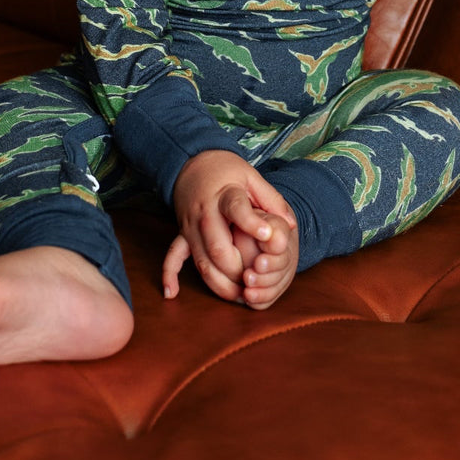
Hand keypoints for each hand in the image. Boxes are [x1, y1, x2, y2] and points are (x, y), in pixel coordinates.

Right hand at [163, 149, 295, 301]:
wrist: (194, 163)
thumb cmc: (228, 172)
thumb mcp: (252, 177)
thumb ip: (271, 199)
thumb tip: (290, 224)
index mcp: (225, 194)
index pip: (236, 208)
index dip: (250, 222)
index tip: (267, 235)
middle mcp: (205, 212)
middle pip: (217, 247)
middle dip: (237, 269)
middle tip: (255, 279)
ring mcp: (190, 226)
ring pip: (201, 261)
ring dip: (219, 283)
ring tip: (239, 296)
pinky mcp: (182, 234)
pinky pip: (172, 256)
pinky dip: (169, 275)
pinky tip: (171, 293)